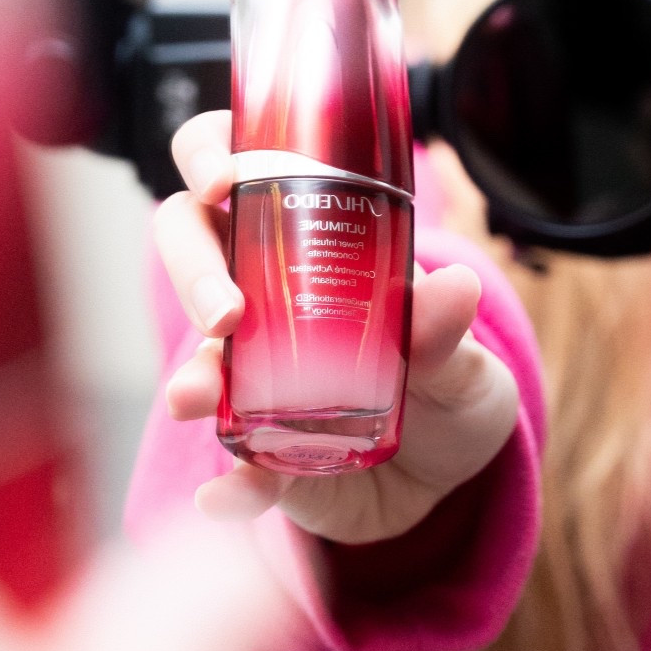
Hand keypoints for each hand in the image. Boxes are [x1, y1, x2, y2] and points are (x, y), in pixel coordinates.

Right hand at [154, 110, 519, 544]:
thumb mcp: (460, 354)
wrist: (448, 479)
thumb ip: (445, 328)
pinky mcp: (255, 450)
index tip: (221, 177)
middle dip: (193, 271)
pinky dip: (227, 483)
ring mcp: (248, 373)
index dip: (211, 154)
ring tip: (194, 400)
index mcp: (305, 237)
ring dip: (190, 375)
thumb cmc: (445, 382)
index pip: (238, 169)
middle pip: (190, 249)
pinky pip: (229, 466)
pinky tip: (227, 496)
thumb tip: (457, 287)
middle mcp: (259, 293)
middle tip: (224, 309)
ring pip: (195, 355)